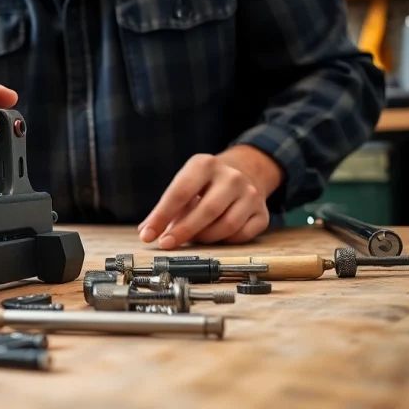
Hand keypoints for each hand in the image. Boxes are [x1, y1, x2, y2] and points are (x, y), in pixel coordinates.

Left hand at [137, 148, 280, 248]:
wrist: (246, 171)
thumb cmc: (206, 183)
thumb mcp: (185, 183)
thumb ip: (166, 208)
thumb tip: (146, 231)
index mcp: (205, 164)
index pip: (180, 193)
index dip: (161, 216)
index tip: (148, 235)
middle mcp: (231, 177)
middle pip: (207, 210)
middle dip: (183, 231)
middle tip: (166, 244)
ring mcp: (250, 194)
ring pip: (226, 226)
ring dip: (204, 238)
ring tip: (193, 237)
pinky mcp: (262, 213)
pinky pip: (242, 235)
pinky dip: (225, 241)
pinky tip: (215, 237)